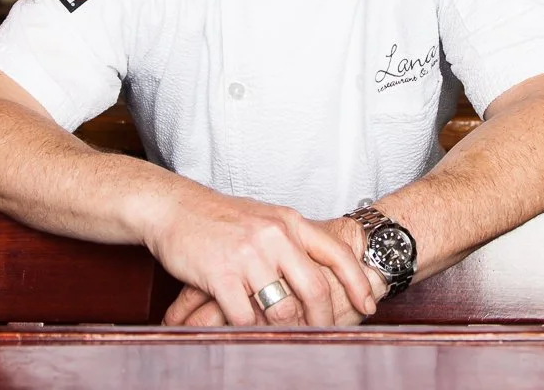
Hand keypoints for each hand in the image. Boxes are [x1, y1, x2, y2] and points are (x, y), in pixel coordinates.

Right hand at [147, 193, 376, 326]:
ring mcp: (248, 254)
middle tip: (326, 335)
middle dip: (324, 319)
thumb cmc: (220, 218)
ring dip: (284, 329)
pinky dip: (250, 330)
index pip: (337, 252)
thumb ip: (292, 242)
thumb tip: (323, 273)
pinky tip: (248, 332)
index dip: (358, 282)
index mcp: (289, 221)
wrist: (174, 207)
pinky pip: (246, 316)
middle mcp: (274, 235)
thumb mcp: (264, 219)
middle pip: (315, 288)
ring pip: (282, 308)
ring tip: (284, 337)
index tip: (369, 306)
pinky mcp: (221, 273)